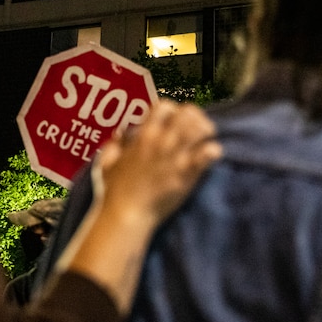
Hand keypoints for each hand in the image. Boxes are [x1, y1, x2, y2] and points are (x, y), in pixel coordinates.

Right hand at [92, 100, 221, 226]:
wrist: (127, 215)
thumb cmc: (115, 191)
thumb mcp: (107, 163)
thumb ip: (114, 146)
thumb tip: (121, 135)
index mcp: (144, 136)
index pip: (164, 106)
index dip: (171, 110)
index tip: (172, 120)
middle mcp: (161, 142)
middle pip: (187, 113)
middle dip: (194, 117)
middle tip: (196, 127)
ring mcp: (176, 157)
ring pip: (200, 129)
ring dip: (206, 130)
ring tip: (206, 138)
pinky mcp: (188, 175)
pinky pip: (208, 155)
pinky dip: (213, 150)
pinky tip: (213, 153)